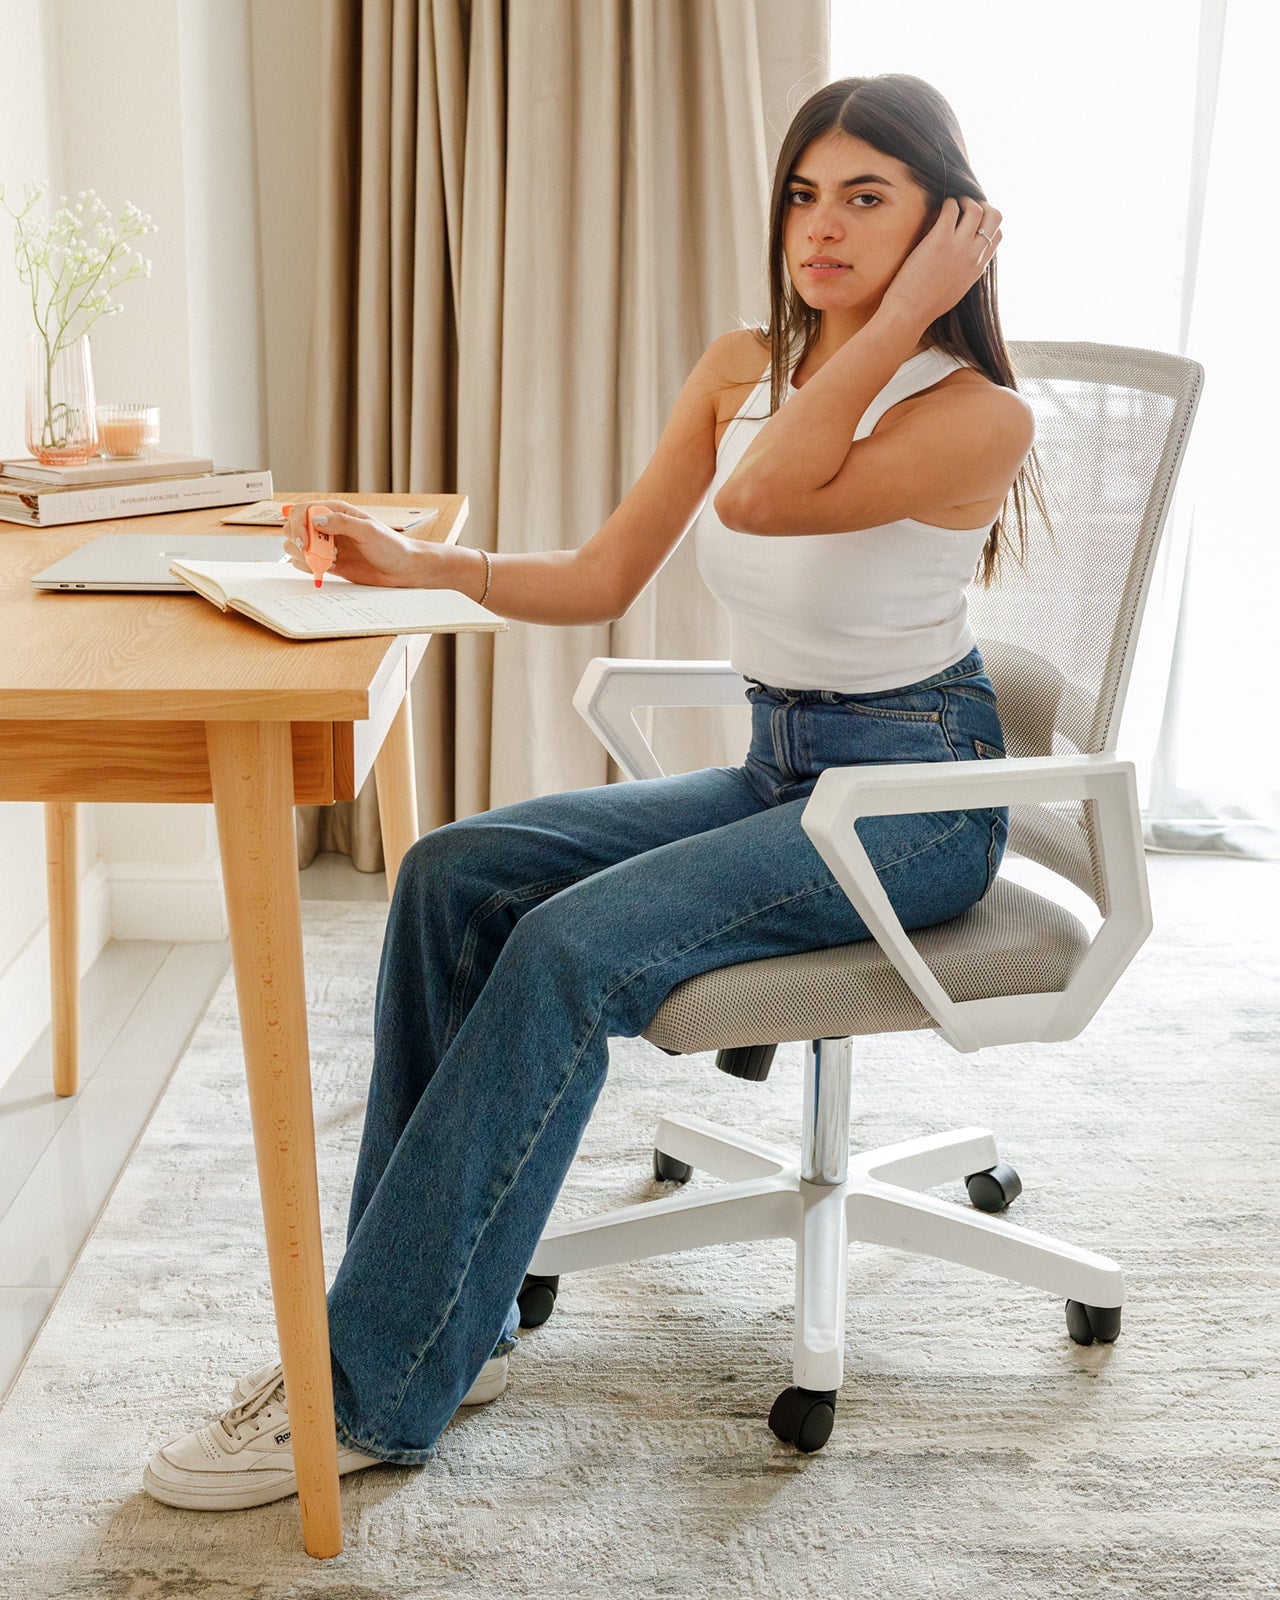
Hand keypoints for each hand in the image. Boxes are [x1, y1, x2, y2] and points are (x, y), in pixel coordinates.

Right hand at [281, 498, 445, 587]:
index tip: (306, 540)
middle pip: (292, 528)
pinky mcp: (328, 562)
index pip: (301, 511)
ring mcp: (326, 545)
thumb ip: (342, 523)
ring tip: (328, 560)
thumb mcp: (368, 530)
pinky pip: (305, 563)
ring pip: (296, 547)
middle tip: (315, 552)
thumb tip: (316, 520)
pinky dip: (309, 567)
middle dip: (298, 541)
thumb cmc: (391, 546)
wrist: (402, 569)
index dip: (298, 524)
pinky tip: (328, 568)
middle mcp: (327, 526)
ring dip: (304, 555)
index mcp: (335, 511)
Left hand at [880, 196, 1002, 328]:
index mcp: (978, 268)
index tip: (975, 220)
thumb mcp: (956, 290)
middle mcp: (973, 255)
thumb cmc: (927, 305)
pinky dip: (948, 204)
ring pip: (976, 208)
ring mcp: (958, 246)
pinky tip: (938, 210)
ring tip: (953, 204)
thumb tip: (963, 262)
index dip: (989, 223)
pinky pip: (951, 209)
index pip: (998, 236)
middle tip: (966, 206)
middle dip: (983, 205)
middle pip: (995, 217)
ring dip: (965, 201)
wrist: (910, 312)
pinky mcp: (940, 239)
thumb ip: (965, 272)